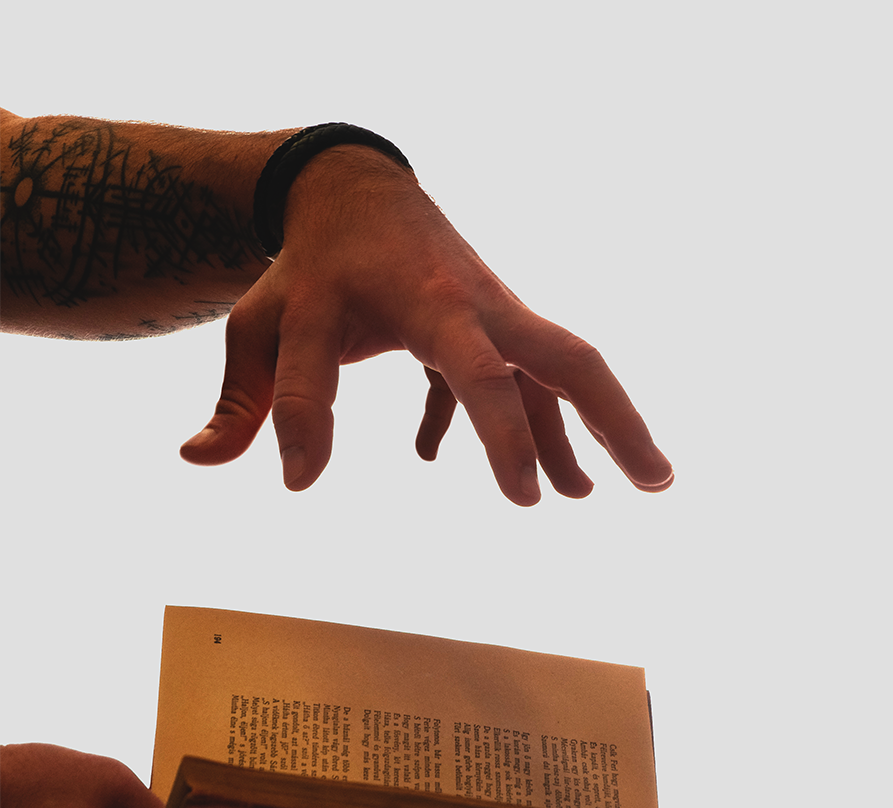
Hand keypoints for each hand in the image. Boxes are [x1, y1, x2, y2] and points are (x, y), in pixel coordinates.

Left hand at [177, 145, 672, 504]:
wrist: (356, 195)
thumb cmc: (310, 267)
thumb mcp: (262, 324)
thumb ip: (249, 396)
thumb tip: (203, 462)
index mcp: (413, 302)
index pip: (435, 372)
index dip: (420, 430)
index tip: (413, 490)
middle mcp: (472, 308)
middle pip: (560, 360)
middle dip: (607, 421)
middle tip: (653, 480)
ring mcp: (496, 317)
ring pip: (569, 370)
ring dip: (611, 427)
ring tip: (652, 484)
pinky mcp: (500, 331)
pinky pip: (536, 387)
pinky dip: (547, 433)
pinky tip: (548, 480)